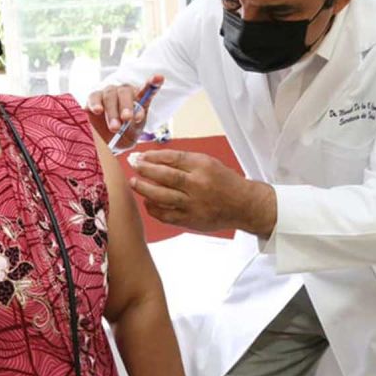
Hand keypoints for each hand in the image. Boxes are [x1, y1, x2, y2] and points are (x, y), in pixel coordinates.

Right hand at [86, 74, 163, 150]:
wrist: (109, 141)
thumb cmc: (126, 132)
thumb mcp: (135, 130)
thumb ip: (136, 121)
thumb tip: (134, 116)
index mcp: (138, 97)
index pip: (147, 88)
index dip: (153, 83)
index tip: (159, 78)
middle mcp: (123, 91)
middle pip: (125, 92)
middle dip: (126, 105)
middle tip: (127, 119)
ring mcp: (108, 93)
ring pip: (110, 95)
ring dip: (112, 112)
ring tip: (115, 127)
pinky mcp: (93, 98)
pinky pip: (94, 97)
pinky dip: (96, 103)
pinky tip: (98, 111)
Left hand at [128, 150, 276, 235]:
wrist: (243, 205)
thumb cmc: (223, 182)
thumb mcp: (208, 163)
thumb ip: (184, 162)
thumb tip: (153, 159)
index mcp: (203, 166)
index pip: (174, 158)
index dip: (153, 156)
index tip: (140, 155)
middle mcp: (199, 185)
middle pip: (166, 176)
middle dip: (146, 170)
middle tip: (133, 165)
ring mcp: (194, 204)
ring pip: (163, 196)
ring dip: (145, 189)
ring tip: (133, 182)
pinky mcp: (191, 220)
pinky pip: (167, 215)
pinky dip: (154, 209)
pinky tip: (147, 202)